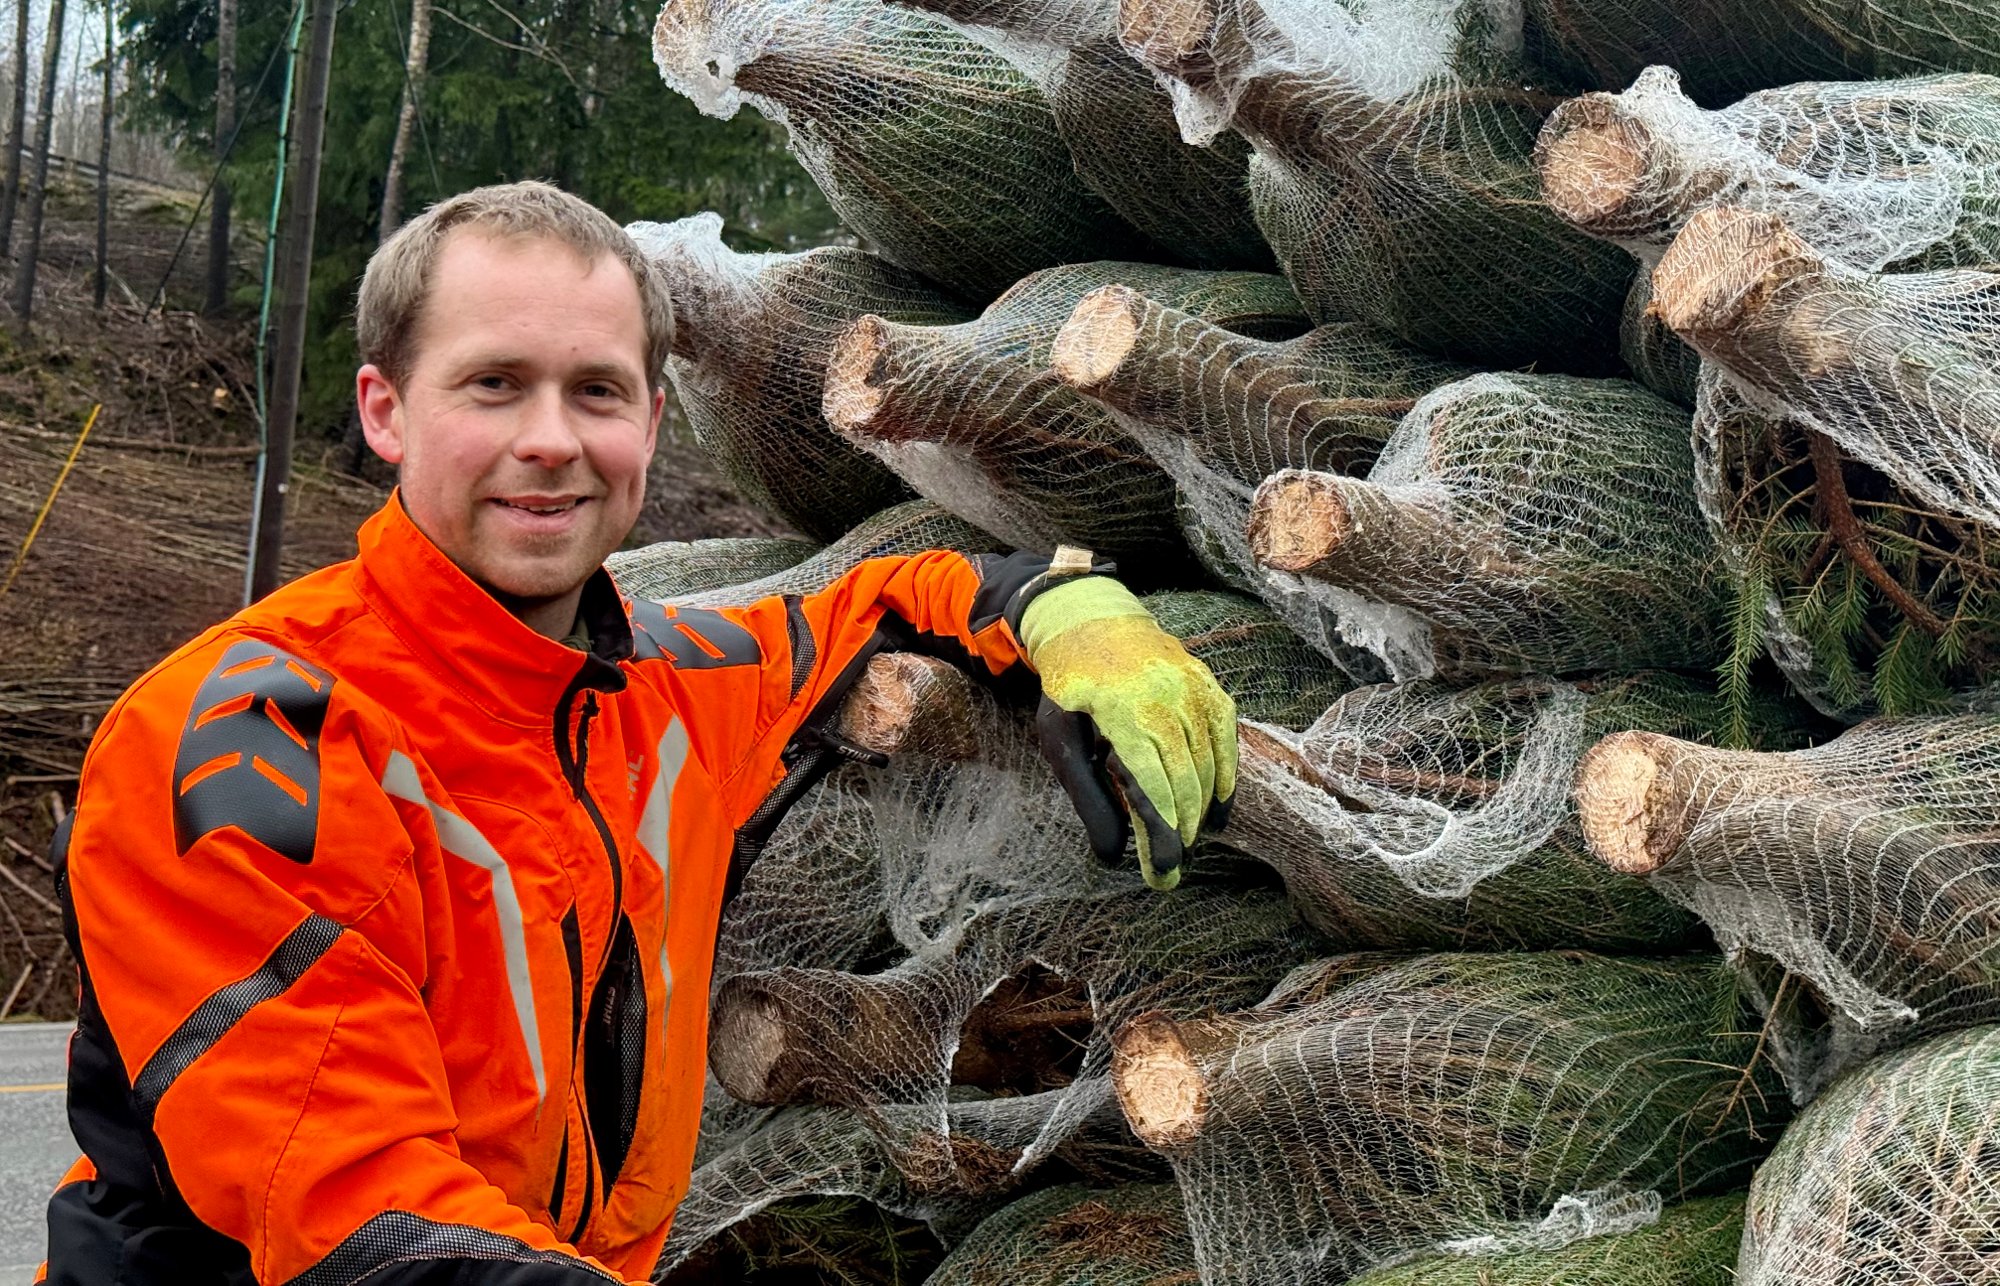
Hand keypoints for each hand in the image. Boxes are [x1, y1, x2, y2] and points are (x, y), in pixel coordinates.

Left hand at [1019, 576, 1237, 889]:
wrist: (1090, 621)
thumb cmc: (1070, 689)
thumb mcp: (1060, 741)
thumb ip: (1088, 797)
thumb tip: (1111, 856)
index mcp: (1122, 711)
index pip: (1154, 785)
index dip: (1163, 832)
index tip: (1164, 869)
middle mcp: (1164, 697)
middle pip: (1185, 778)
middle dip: (1182, 829)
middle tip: (1173, 864)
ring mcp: (1191, 686)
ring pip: (1208, 760)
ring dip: (1202, 807)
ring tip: (1189, 838)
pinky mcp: (1207, 683)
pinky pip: (1225, 736)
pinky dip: (1225, 774)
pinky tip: (1218, 805)